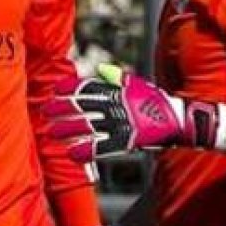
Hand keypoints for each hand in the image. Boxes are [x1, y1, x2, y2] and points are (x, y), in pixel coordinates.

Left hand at [44, 64, 225, 161]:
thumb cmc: (156, 102)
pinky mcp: (129, 140)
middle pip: (83, 105)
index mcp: (118, 90)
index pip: (89, 86)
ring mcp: (122, 122)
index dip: (70, 88)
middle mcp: (118, 104)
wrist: (180, 120)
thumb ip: (118, 79)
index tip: (55, 90)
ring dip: (68, 129)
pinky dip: (87, 150)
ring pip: (89, 125)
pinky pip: (103, 146)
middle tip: (45, 111)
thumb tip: (103, 70)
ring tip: (52, 132)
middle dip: (62, 108)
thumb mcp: (137, 85)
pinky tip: (72, 154)